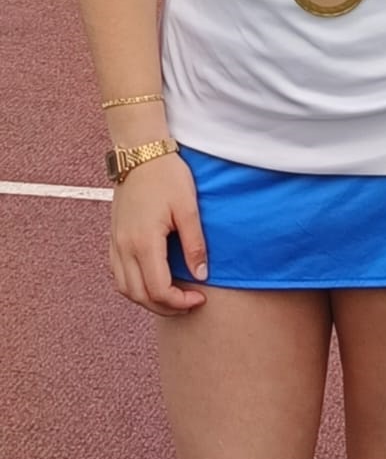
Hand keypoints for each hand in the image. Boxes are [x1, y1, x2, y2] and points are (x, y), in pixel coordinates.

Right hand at [110, 152, 206, 316]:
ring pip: (125, 289)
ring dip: (147, 300)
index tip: (199, 298)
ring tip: (172, 297)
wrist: (140, 152)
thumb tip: (200, 275)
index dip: (179, 302)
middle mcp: (124, 248)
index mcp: (144, 242)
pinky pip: (118, 274)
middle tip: (189, 303)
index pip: (158, 289)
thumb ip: (194, 244)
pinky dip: (134, 286)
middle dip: (165, 307)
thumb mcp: (188, 207)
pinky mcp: (113, 238)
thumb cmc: (167, 175)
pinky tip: (152, 280)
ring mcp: (115, 244)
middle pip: (139, 295)